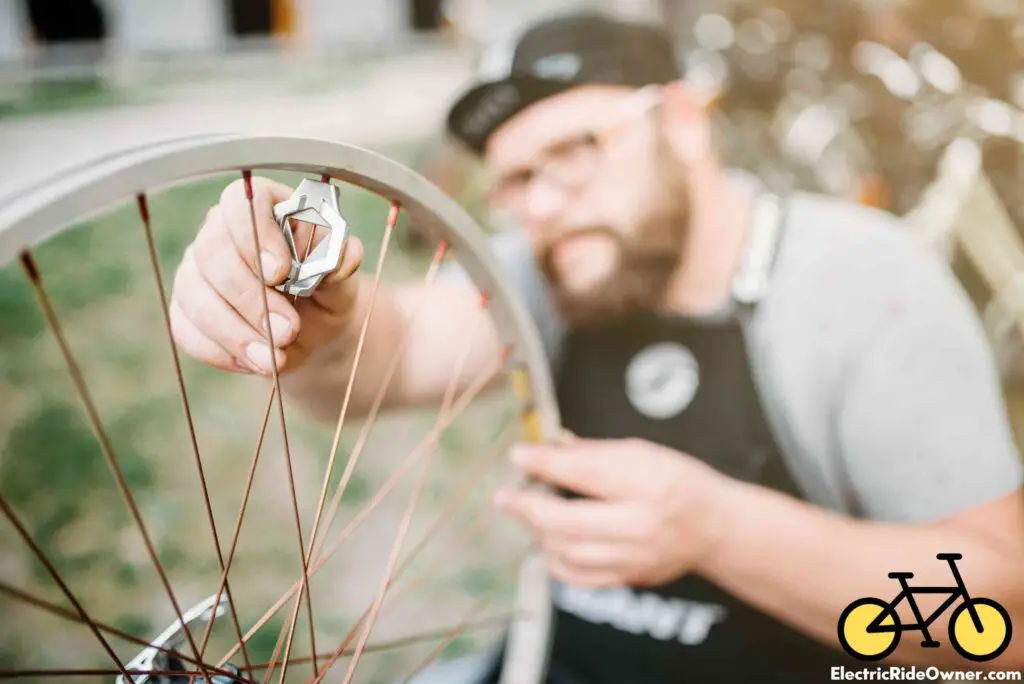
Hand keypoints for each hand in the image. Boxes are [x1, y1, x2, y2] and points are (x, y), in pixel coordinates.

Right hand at [170, 176, 363, 374]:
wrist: (312, 329)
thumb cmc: (325, 289)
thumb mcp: (342, 276)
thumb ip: (342, 261)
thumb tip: (345, 255)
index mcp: (261, 207)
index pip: (241, 202)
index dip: (255, 234)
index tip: (281, 272)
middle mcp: (218, 232)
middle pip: (213, 254)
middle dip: (252, 299)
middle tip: (288, 330)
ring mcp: (195, 271)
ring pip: (197, 298)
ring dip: (236, 333)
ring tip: (274, 358)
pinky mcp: (185, 310)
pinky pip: (188, 330)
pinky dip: (222, 352)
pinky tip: (256, 361)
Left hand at [495, 435, 735, 587]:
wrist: (714, 527)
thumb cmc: (678, 481)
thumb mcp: (643, 453)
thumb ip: (593, 452)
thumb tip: (548, 445)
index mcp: (648, 483)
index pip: (587, 472)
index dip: (546, 464)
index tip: (518, 455)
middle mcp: (641, 525)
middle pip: (570, 522)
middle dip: (529, 508)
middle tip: (505, 496)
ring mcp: (635, 558)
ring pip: (568, 553)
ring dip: (538, 533)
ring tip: (527, 515)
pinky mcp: (628, 578)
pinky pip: (578, 577)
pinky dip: (554, 559)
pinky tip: (546, 542)